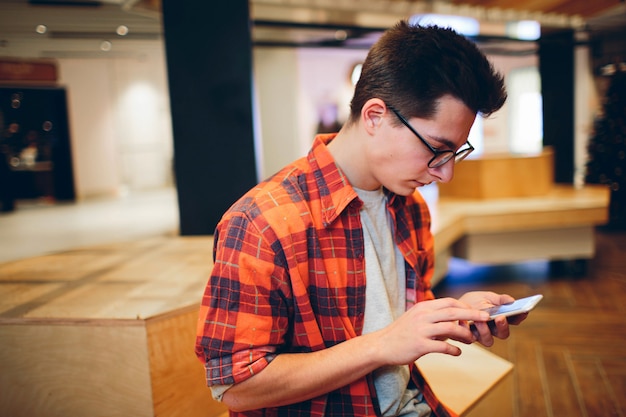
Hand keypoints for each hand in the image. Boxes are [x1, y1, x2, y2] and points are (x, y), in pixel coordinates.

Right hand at [372, 297, 489, 364]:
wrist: (382, 345)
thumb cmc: (401, 332)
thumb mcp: (415, 317)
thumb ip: (432, 315)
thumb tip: (452, 317)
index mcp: (423, 307)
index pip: (448, 302)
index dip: (465, 306)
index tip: (475, 312)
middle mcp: (423, 316)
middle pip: (453, 312)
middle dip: (472, 314)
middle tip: (487, 318)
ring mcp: (421, 330)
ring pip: (450, 328)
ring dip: (464, 334)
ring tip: (471, 340)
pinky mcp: (420, 345)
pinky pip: (442, 347)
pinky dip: (453, 350)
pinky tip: (458, 352)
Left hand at [459, 291, 527, 346]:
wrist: (452, 307)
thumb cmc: (471, 302)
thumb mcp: (485, 297)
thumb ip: (498, 299)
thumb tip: (511, 300)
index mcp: (501, 318)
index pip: (515, 320)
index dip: (520, 316)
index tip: (523, 311)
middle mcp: (493, 329)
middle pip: (503, 334)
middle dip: (503, 326)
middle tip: (500, 317)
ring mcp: (481, 335)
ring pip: (488, 340)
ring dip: (485, 330)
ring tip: (479, 320)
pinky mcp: (468, 338)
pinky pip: (470, 339)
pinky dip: (467, 330)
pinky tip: (464, 321)